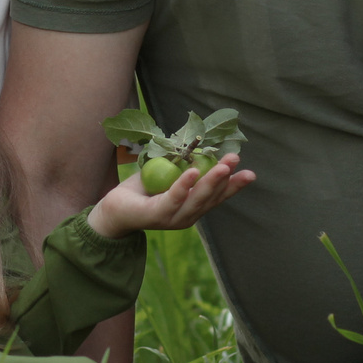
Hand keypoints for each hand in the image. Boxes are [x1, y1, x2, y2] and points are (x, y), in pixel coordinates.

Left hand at [87, 154, 255, 236]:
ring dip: (210, 182)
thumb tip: (200, 143)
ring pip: (196, 199)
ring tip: (222, 166)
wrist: (113, 209)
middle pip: (211, 198)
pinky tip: (193, 172)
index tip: (249, 173)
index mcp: (192, 208)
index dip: (233, 186)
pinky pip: (173, 198)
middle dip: (226, 179)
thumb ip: (183, 166)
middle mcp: (187, 217)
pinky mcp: (156, 215)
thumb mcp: (167, 175)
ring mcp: (173, 218)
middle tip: (236, 161)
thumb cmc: (142, 190)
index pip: (217, 197)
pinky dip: (184, 185)